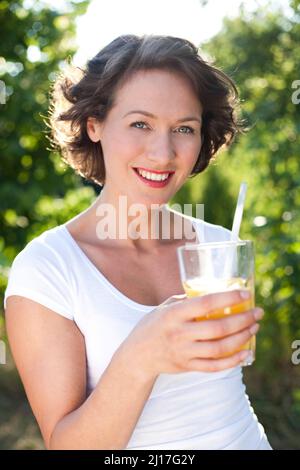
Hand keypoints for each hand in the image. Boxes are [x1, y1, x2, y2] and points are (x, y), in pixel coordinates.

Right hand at [119, 290, 262, 376]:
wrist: (136, 356)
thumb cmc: (152, 326)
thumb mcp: (164, 307)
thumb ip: (185, 300)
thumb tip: (211, 292)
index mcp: (174, 314)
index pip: (205, 304)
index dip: (227, 299)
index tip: (245, 294)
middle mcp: (179, 333)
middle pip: (218, 328)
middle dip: (242, 320)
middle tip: (257, 313)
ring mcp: (184, 352)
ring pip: (219, 348)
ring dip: (241, 338)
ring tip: (254, 328)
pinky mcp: (187, 366)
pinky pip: (215, 366)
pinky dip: (233, 361)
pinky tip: (245, 352)